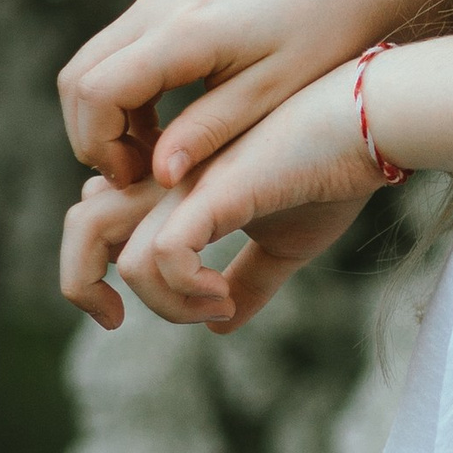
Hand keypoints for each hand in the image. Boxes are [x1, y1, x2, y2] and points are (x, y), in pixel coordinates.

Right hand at [57, 0, 439, 188]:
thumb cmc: (326, 40)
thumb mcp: (274, 95)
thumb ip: (211, 132)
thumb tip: (157, 175)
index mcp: (185, 30)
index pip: (98, 91)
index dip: (100, 145)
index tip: (135, 183)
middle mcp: (160, 5)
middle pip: (78, 77)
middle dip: (92, 136)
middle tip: (134, 180)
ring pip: (93, 63)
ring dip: (106, 118)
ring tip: (152, 163)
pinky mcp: (170, 0)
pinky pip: (119, 52)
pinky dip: (123, 96)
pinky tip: (166, 132)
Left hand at [64, 66, 380, 328]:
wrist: (371, 128)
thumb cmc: (333, 174)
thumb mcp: (286, 242)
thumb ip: (249, 279)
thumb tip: (221, 323)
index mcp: (175, 181)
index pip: (100, 214)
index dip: (107, 266)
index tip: (174, 299)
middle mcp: (168, 176)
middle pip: (82, 225)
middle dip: (81, 285)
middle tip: (113, 321)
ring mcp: (186, 180)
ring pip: (105, 243)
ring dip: (153, 299)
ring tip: (211, 307)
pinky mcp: (212, 191)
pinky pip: (160, 254)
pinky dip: (182, 290)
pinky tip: (225, 298)